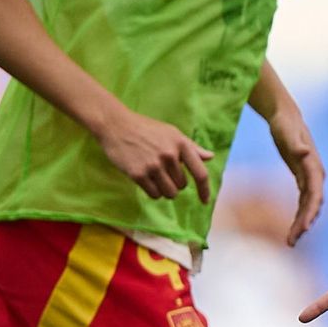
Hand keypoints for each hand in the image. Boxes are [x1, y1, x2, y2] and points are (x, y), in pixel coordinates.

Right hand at [95, 109, 212, 200]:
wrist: (117, 126)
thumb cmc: (146, 129)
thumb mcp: (172, 133)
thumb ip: (192, 147)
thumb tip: (210, 157)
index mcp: (181, 144)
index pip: (200, 173)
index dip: (205, 190)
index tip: (205, 201)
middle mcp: (169, 155)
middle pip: (182, 186)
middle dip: (175, 182)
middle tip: (163, 171)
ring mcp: (153, 165)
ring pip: (169, 193)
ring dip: (165, 190)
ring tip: (156, 177)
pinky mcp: (138, 174)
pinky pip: (154, 194)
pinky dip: (153, 191)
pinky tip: (147, 180)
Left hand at [268, 106, 323, 245]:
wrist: (286, 117)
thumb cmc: (286, 125)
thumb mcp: (287, 133)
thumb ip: (296, 144)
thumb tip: (304, 152)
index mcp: (314, 167)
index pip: (314, 194)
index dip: (310, 212)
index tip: (304, 228)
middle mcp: (315, 175)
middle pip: (312, 204)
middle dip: (304, 224)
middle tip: (291, 242)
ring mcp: (310, 178)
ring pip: (309, 206)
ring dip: (302, 224)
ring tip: (291, 241)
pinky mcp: (302, 179)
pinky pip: (303, 202)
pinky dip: (299, 216)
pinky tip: (293, 229)